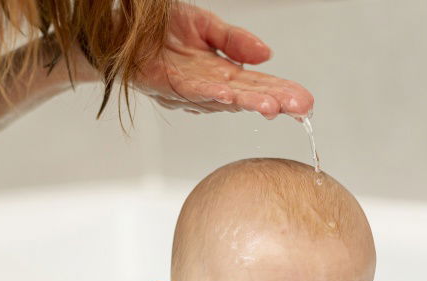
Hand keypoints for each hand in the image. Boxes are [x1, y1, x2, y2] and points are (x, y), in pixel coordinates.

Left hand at [133, 3, 313, 119]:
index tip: (305, 101)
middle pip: (246, 96)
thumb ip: (235, 40)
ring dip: (249, 102)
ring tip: (274, 107)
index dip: (281, 92)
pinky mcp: (166, 86)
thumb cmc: (160, 30)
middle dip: (275, 102)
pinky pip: (192, 91)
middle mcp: (207, 87)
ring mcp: (187, 90)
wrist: (121, 28)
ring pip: (223, 98)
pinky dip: (211, 95)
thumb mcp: (205, 26)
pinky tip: (230, 96)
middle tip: (302, 109)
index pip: (257, 84)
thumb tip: (266, 55)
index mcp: (220, 72)